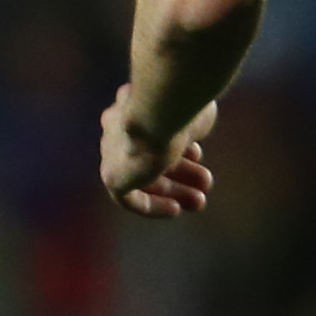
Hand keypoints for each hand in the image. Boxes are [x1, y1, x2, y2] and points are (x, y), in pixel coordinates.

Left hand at [98, 91, 218, 217]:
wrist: (161, 109)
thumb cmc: (183, 105)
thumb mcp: (190, 108)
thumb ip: (187, 118)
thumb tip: (194, 124)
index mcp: (131, 105)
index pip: (151, 130)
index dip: (177, 145)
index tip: (197, 154)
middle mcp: (116, 127)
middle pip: (147, 155)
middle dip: (180, 171)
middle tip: (205, 182)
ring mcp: (111, 151)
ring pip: (142, 176)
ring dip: (173, 189)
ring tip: (199, 201)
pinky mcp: (111, 175)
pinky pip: (128, 198)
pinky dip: (152, 205)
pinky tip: (174, 209)